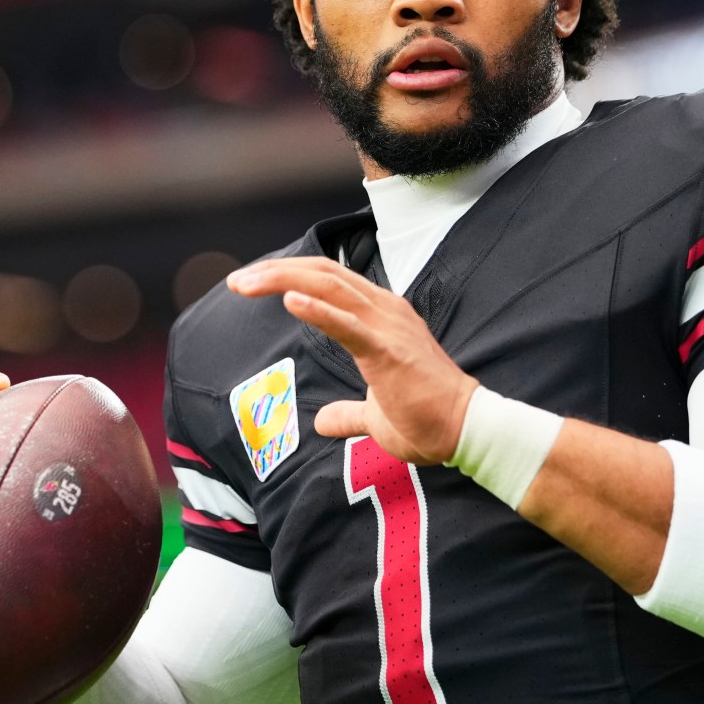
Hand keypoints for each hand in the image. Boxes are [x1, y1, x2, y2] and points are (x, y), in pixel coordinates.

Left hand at [227, 257, 476, 464]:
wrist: (468, 431)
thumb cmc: (429, 421)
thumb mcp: (377, 416)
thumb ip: (348, 413)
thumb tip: (322, 422)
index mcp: (381, 316)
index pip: (329, 280)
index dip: (289, 275)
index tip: (252, 284)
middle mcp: (384, 310)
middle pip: (322, 273)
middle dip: (275, 271)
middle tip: (236, 280)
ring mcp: (387, 326)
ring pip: (328, 287)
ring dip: (282, 280)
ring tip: (245, 283)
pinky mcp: (388, 351)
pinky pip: (346, 324)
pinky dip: (316, 310)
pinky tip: (288, 300)